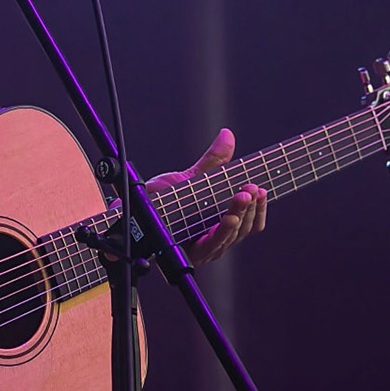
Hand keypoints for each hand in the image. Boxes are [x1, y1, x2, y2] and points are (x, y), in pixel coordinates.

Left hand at [145, 128, 266, 264]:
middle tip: (252, 189)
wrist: (128, 213)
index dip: (259, 208)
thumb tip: (227, 135)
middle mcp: (214, 241)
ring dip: (239, 217)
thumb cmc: (161, 201)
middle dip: (250, 208)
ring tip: (242, 199)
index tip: (262, 189)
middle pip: (242, 230)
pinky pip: (209, 246)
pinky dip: (221, 232)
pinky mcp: (187, 255)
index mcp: (220, 226)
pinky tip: (228, 219)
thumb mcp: (191, 179)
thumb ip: (212, 163)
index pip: (251, 223)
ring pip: (229, 238)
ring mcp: (201, 250)